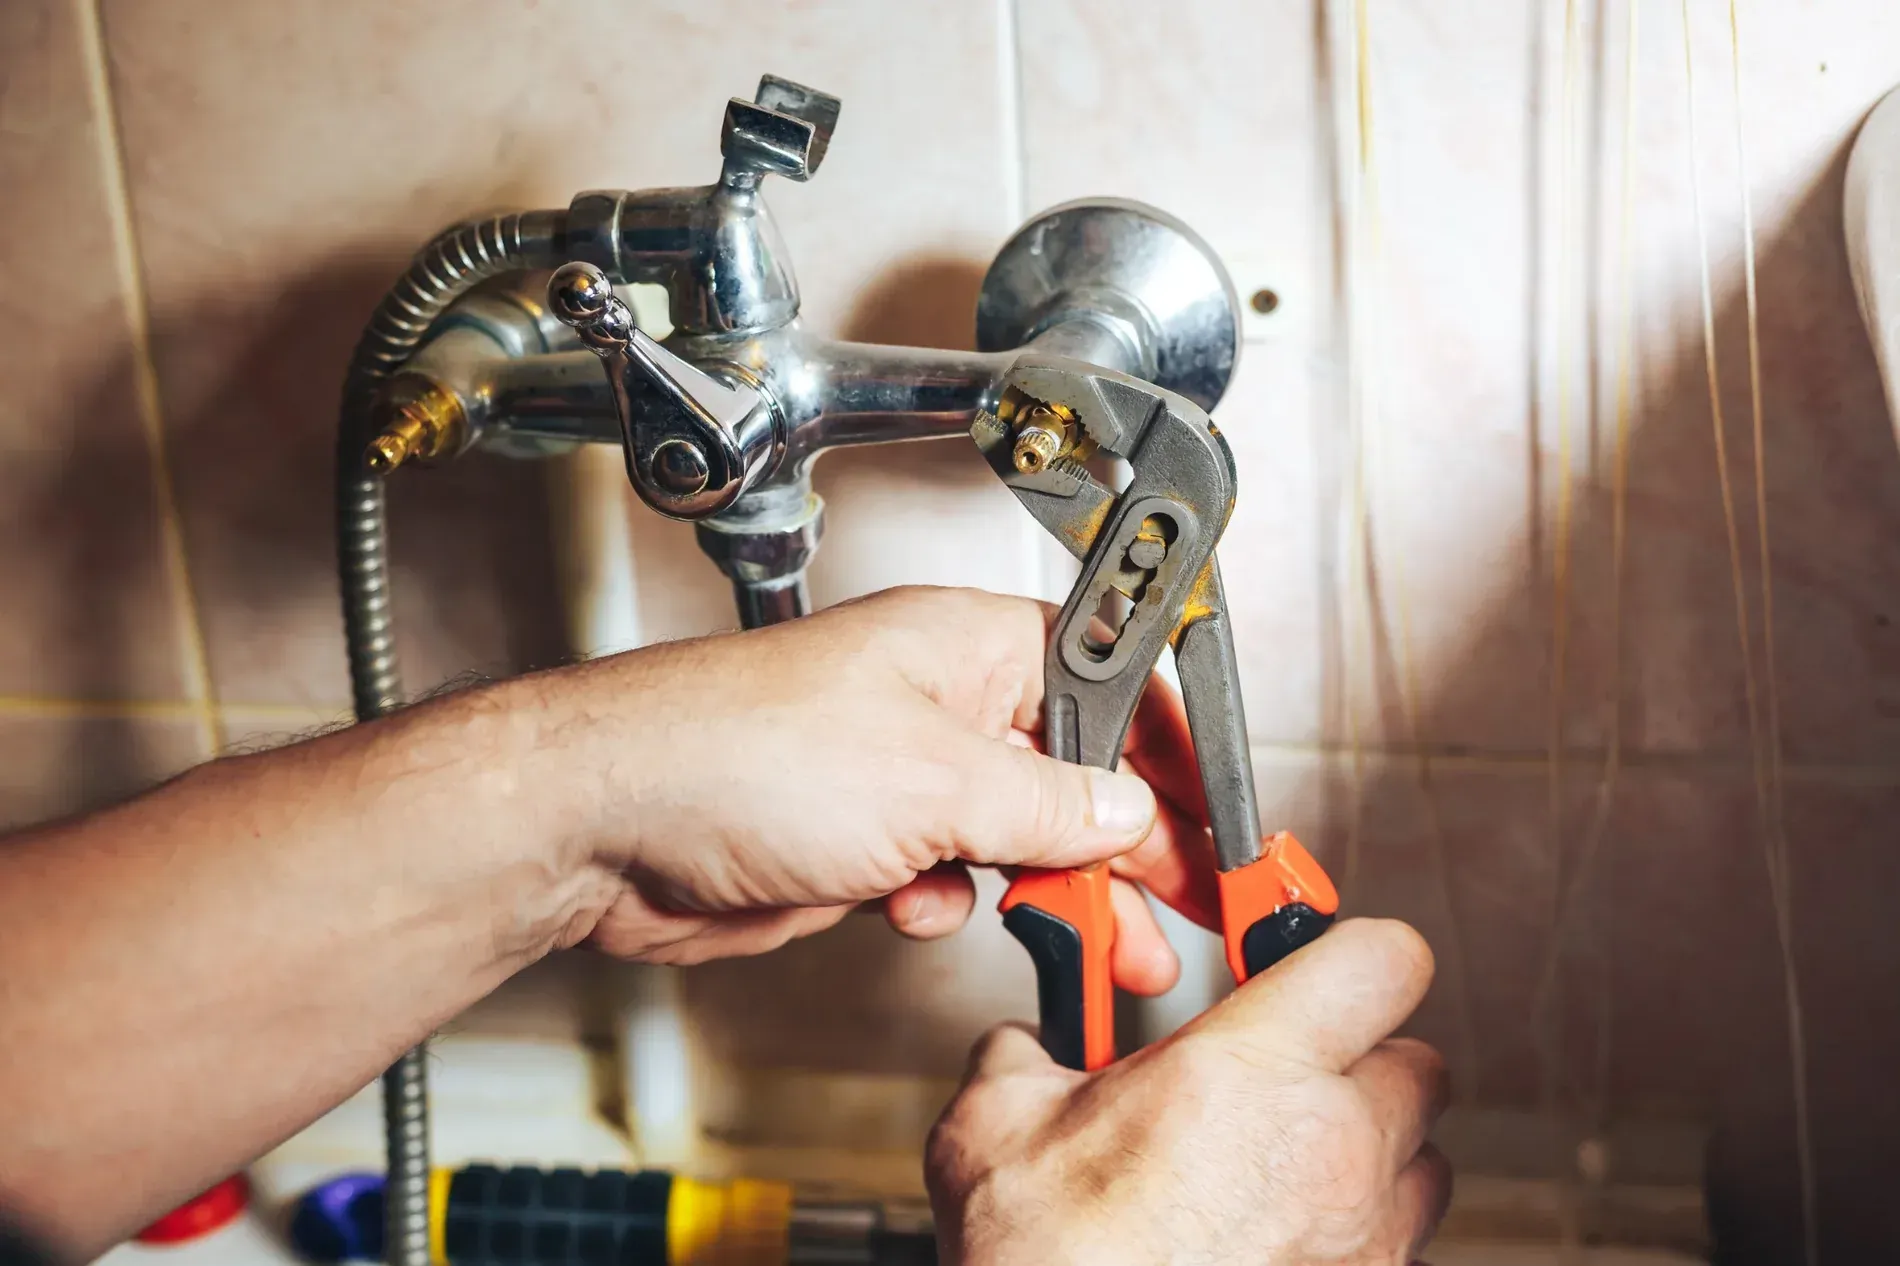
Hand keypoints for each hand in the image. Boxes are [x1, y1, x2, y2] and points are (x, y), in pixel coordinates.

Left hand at [530, 586, 1210, 987]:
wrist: (606, 827)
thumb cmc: (736, 752)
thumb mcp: (933, 783)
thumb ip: (1049, 806)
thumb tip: (1130, 813)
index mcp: (971, 645)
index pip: (1110, 683)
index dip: (1171, 751)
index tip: (1218, 814)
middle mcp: (940, 700)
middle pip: (1072, 772)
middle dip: (1125, 846)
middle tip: (1179, 906)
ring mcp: (897, 772)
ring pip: (1012, 835)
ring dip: (1046, 889)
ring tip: (1093, 943)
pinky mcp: (857, 840)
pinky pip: (944, 877)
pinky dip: (944, 903)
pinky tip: (916, 908)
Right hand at [926, 919, 1450, 1264]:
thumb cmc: (1047, 1265)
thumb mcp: (998, 1122)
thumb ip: (1028, 1051)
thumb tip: (1027, 1042)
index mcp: (1253, 1071)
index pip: (1386, 959)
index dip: (1352, 951)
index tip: (1312, 963)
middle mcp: (1334, 1150)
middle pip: (1418, 1061)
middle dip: (1358, 1059)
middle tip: (1285, 1074)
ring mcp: (1365, 1238)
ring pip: (1422, 1161)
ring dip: (1371, 1151)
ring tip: (1287, 1162)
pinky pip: (1399, 1244)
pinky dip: (1355, 1231)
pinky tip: (1282, 1235)